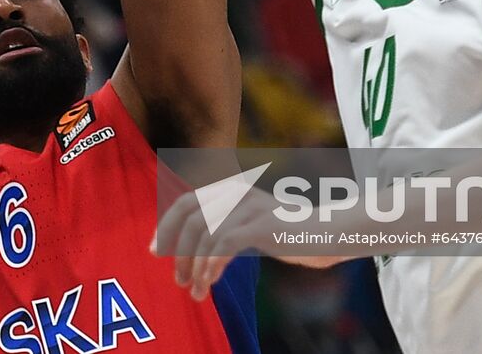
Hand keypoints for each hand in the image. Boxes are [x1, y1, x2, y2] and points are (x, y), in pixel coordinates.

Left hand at [150, 183, 289, 300]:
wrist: (325, 233)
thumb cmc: (284, 234)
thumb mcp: (246, 225)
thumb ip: (220, 227)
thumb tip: (182, 249)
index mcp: (229, 189)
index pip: (185, 203)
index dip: (165, 226)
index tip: (155, 252)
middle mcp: (235, 192)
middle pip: (191, 219)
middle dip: (178, 253)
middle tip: (178, 280)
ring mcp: (249, 206)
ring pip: (206, 235)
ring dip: (196, 268)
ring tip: (197, 292)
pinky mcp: (262, 223)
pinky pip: (225, 244)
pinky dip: (212, 265)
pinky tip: (209, 281)